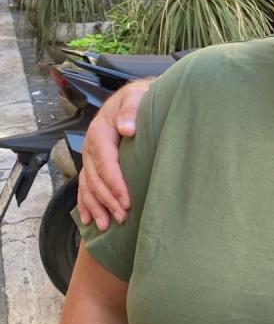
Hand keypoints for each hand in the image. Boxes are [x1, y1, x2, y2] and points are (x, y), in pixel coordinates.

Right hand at [77, 80, 151, 229]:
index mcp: (100, 132)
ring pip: (88, 186)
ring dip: (96, 207)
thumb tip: (126, 129)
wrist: (134, 97)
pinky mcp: (93, 164)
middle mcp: (91, 147)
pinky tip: (88, 220)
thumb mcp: (136, 96)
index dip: (115, 184)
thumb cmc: (139, 98)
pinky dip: (85, 204)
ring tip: (106, 226)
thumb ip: (131, 110)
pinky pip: (84, 186)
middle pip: (96, 179)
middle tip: (123, 218)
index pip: (106, 163)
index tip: (127, 202)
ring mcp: (90, 157)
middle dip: (108, 201)